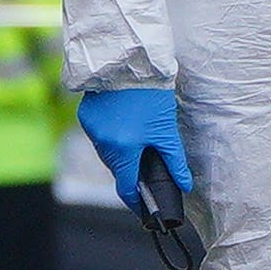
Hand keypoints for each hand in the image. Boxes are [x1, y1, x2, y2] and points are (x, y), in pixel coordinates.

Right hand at [77, 87, 191, 198]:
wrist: (129, 62)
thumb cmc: (151, 95)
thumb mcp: (166, 130)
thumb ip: (174, 161)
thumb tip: (184, 184)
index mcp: (123, 150)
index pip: (126, 187)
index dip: (136, 200)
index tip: (143, 208)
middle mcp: (103, 143)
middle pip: (117, 169)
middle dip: (130, 172)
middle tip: (146, 169)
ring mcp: (91, 130)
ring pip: (106, 153)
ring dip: (120, 154)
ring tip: (136, 143)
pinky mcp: (86, 116)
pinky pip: (99, 136)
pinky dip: (110, 137)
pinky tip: (123, 127)